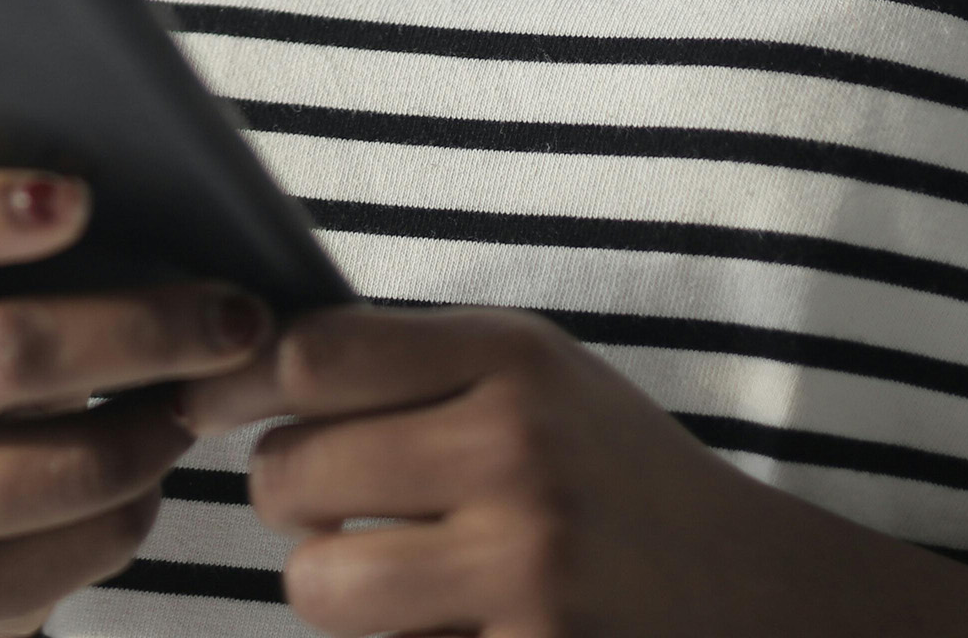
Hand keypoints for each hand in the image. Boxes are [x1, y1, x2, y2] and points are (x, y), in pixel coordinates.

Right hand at [0, 170, 271, 637]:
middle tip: (240, 316)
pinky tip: (148, 465)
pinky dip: (144, 501)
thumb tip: (181, 206)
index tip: (81, 195)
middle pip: (11, 350)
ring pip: (70, 465)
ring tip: (201, 396)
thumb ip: (35, 237)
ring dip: (162, 426)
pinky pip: (88, 541)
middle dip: (148, 328)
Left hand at [182, 305, 809, 637]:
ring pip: (319, 586)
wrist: (756, 593)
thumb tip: (248, 366)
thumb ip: (417, 366)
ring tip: (383, 572)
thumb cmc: (619, 478)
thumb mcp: (544, 380)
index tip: (212, 405)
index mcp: (517, 361)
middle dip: (287, 497)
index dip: (239, 384)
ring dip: (329, 587)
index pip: (316, 355)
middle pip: (292, 474)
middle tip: (327, 504)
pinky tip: (451, 622)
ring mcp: (523, 570)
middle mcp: (517, 453)